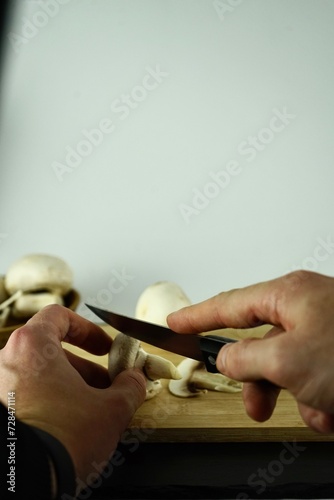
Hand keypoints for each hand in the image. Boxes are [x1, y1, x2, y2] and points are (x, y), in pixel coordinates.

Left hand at [0, 305, 145, 487]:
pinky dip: (51, 401)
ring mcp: (0, 388)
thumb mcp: (111, 408)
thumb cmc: (60, 440)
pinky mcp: (2, 412)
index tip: (104, 346)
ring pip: (40, 375)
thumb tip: (136, 378)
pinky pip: (27, 395)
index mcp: (32, 346)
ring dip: (70, 386)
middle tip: (108, 384)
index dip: (88, 329)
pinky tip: (71, 422)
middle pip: (52, 350)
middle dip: (86, 367)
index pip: (59, 316)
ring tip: (94, 408)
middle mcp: (7, 362)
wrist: (28, 483)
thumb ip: (130, 385)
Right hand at [167, 271, 333, 432]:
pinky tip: (331, 408)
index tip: (176, 322)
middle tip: (255, 405)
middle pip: (261, 345)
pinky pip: (316, 378)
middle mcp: (306, 308)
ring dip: (297, 397)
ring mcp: (326, 330)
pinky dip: (320, 399)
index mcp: (289, 296)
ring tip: (317, 412)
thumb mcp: (289, 360)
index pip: (228, 305)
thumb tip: (226, 360)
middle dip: (259, 381)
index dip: (197, 316)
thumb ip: (246, 359)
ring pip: (290, 367)